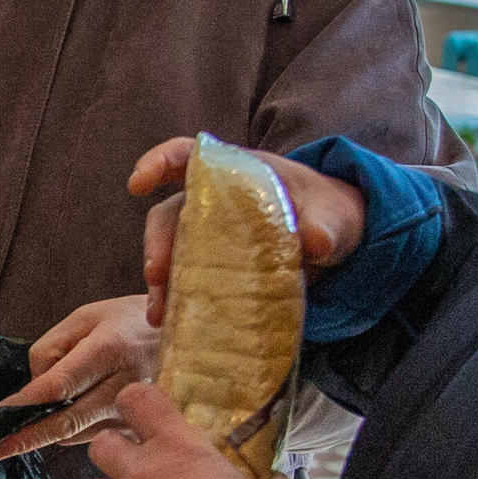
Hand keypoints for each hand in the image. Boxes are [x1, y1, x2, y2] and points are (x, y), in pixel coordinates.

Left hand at [0, 292, 158, 461]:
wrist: (193, 337)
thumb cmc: (131, 321)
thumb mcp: (88, 317)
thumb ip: (53, 348)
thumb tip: (35, 388)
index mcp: (111, 349)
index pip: (60, 384)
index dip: (25, 403)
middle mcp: (125, 385)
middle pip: (68, 422)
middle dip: (27, 438)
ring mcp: (136, 412)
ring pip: (77, 434)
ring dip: (48, 431)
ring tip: (27, 423)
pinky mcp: (140, 429)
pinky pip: (94, 437)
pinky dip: (72, 431)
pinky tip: (67, 415)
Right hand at [122, 139, 369, 325]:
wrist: (339, 241)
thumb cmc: (330, 214)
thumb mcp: (333, 216)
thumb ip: (324, 226)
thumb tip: (315, 241)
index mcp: (238, 174)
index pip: (188, 156)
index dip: (158, 163)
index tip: (138, 182)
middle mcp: (215, 202)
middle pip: (170, 213)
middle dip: (157, 243)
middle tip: (156, 275)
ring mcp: (211, 236)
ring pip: (171, 252)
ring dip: (160, 281)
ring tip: (160, 312)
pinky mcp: (215, 267)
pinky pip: (185, 280)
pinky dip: (175, 300)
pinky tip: (171, 323)